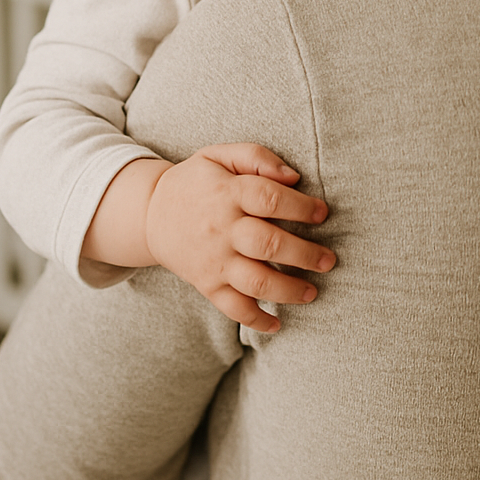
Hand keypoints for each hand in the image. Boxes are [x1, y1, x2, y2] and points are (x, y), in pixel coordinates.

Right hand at [144, 143, 334, 330]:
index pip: (269, 198)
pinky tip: (278, 323)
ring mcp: (214, 261)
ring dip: (288, 290)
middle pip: (268, 244)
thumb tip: (294, 177)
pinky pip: (232, 308)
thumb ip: (257, 158)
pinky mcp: (207, 285)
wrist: (149, 214)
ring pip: (255, 281)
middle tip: (329, 260)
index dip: (300, 206)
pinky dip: (256, 320)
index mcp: (228, 193)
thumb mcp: (219, 155)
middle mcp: (222, 229)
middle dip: (304, 254)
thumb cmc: (196, 181)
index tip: (322, 214)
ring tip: (313, 291)